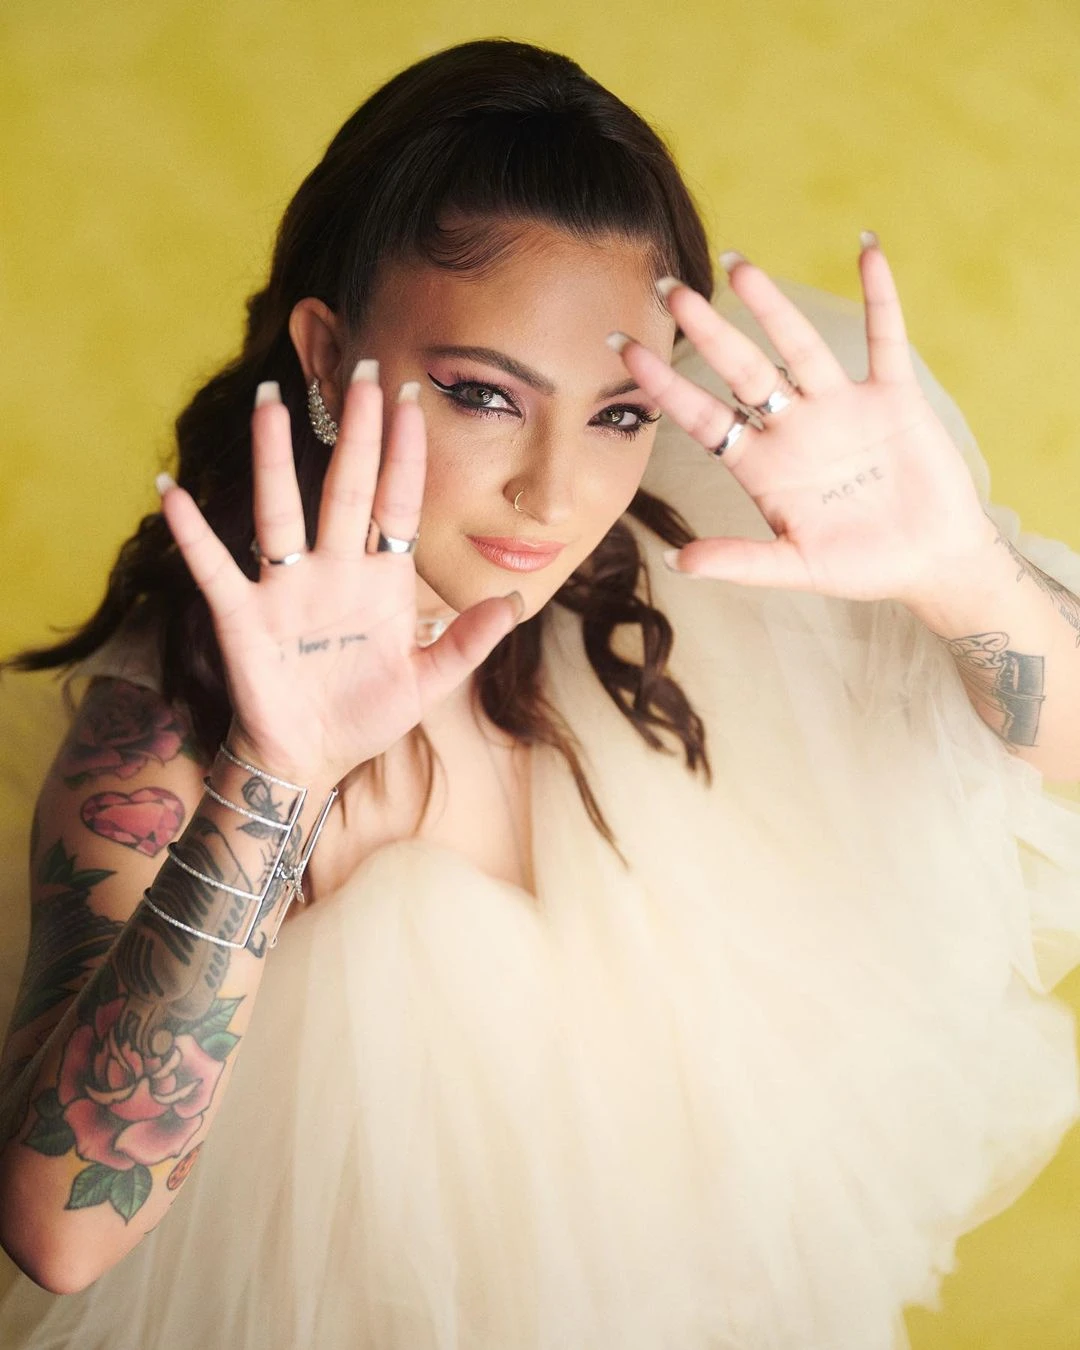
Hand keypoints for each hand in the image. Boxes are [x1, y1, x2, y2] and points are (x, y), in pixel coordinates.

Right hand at [158, 368, 522, 790]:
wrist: (313, 757)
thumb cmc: (369, 713)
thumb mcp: (428, 683)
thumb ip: (467, 644)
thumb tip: (514, 601)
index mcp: (382, 580)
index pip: (397, 504)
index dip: (406, 455)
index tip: (414, 400)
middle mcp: (335, 570)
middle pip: (345, 489)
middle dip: (355, 434)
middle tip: (361, 370)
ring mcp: (287, 588)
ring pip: (279, 510)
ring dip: (272, 457)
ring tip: (269, 400)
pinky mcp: (245, 616)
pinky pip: (215, 567)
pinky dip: (193, 534)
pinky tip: (172, 491)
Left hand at [611, 238, 998, 604]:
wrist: (931, 561)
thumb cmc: (860, 567)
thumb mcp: (796, 567)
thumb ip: (739, 561)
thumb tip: (678, 562)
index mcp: (762, 465)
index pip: (703, 416)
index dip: (665, 384)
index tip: (624, 351)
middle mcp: (794, 427)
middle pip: (743, 369)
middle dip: (707, 331)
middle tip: (669, 289)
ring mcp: (842, 407)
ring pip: (800, 346)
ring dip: (772, 307)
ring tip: (739, 265)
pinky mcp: (893, 397)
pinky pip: (885, 337)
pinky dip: (879, 295)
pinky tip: (866, 248)